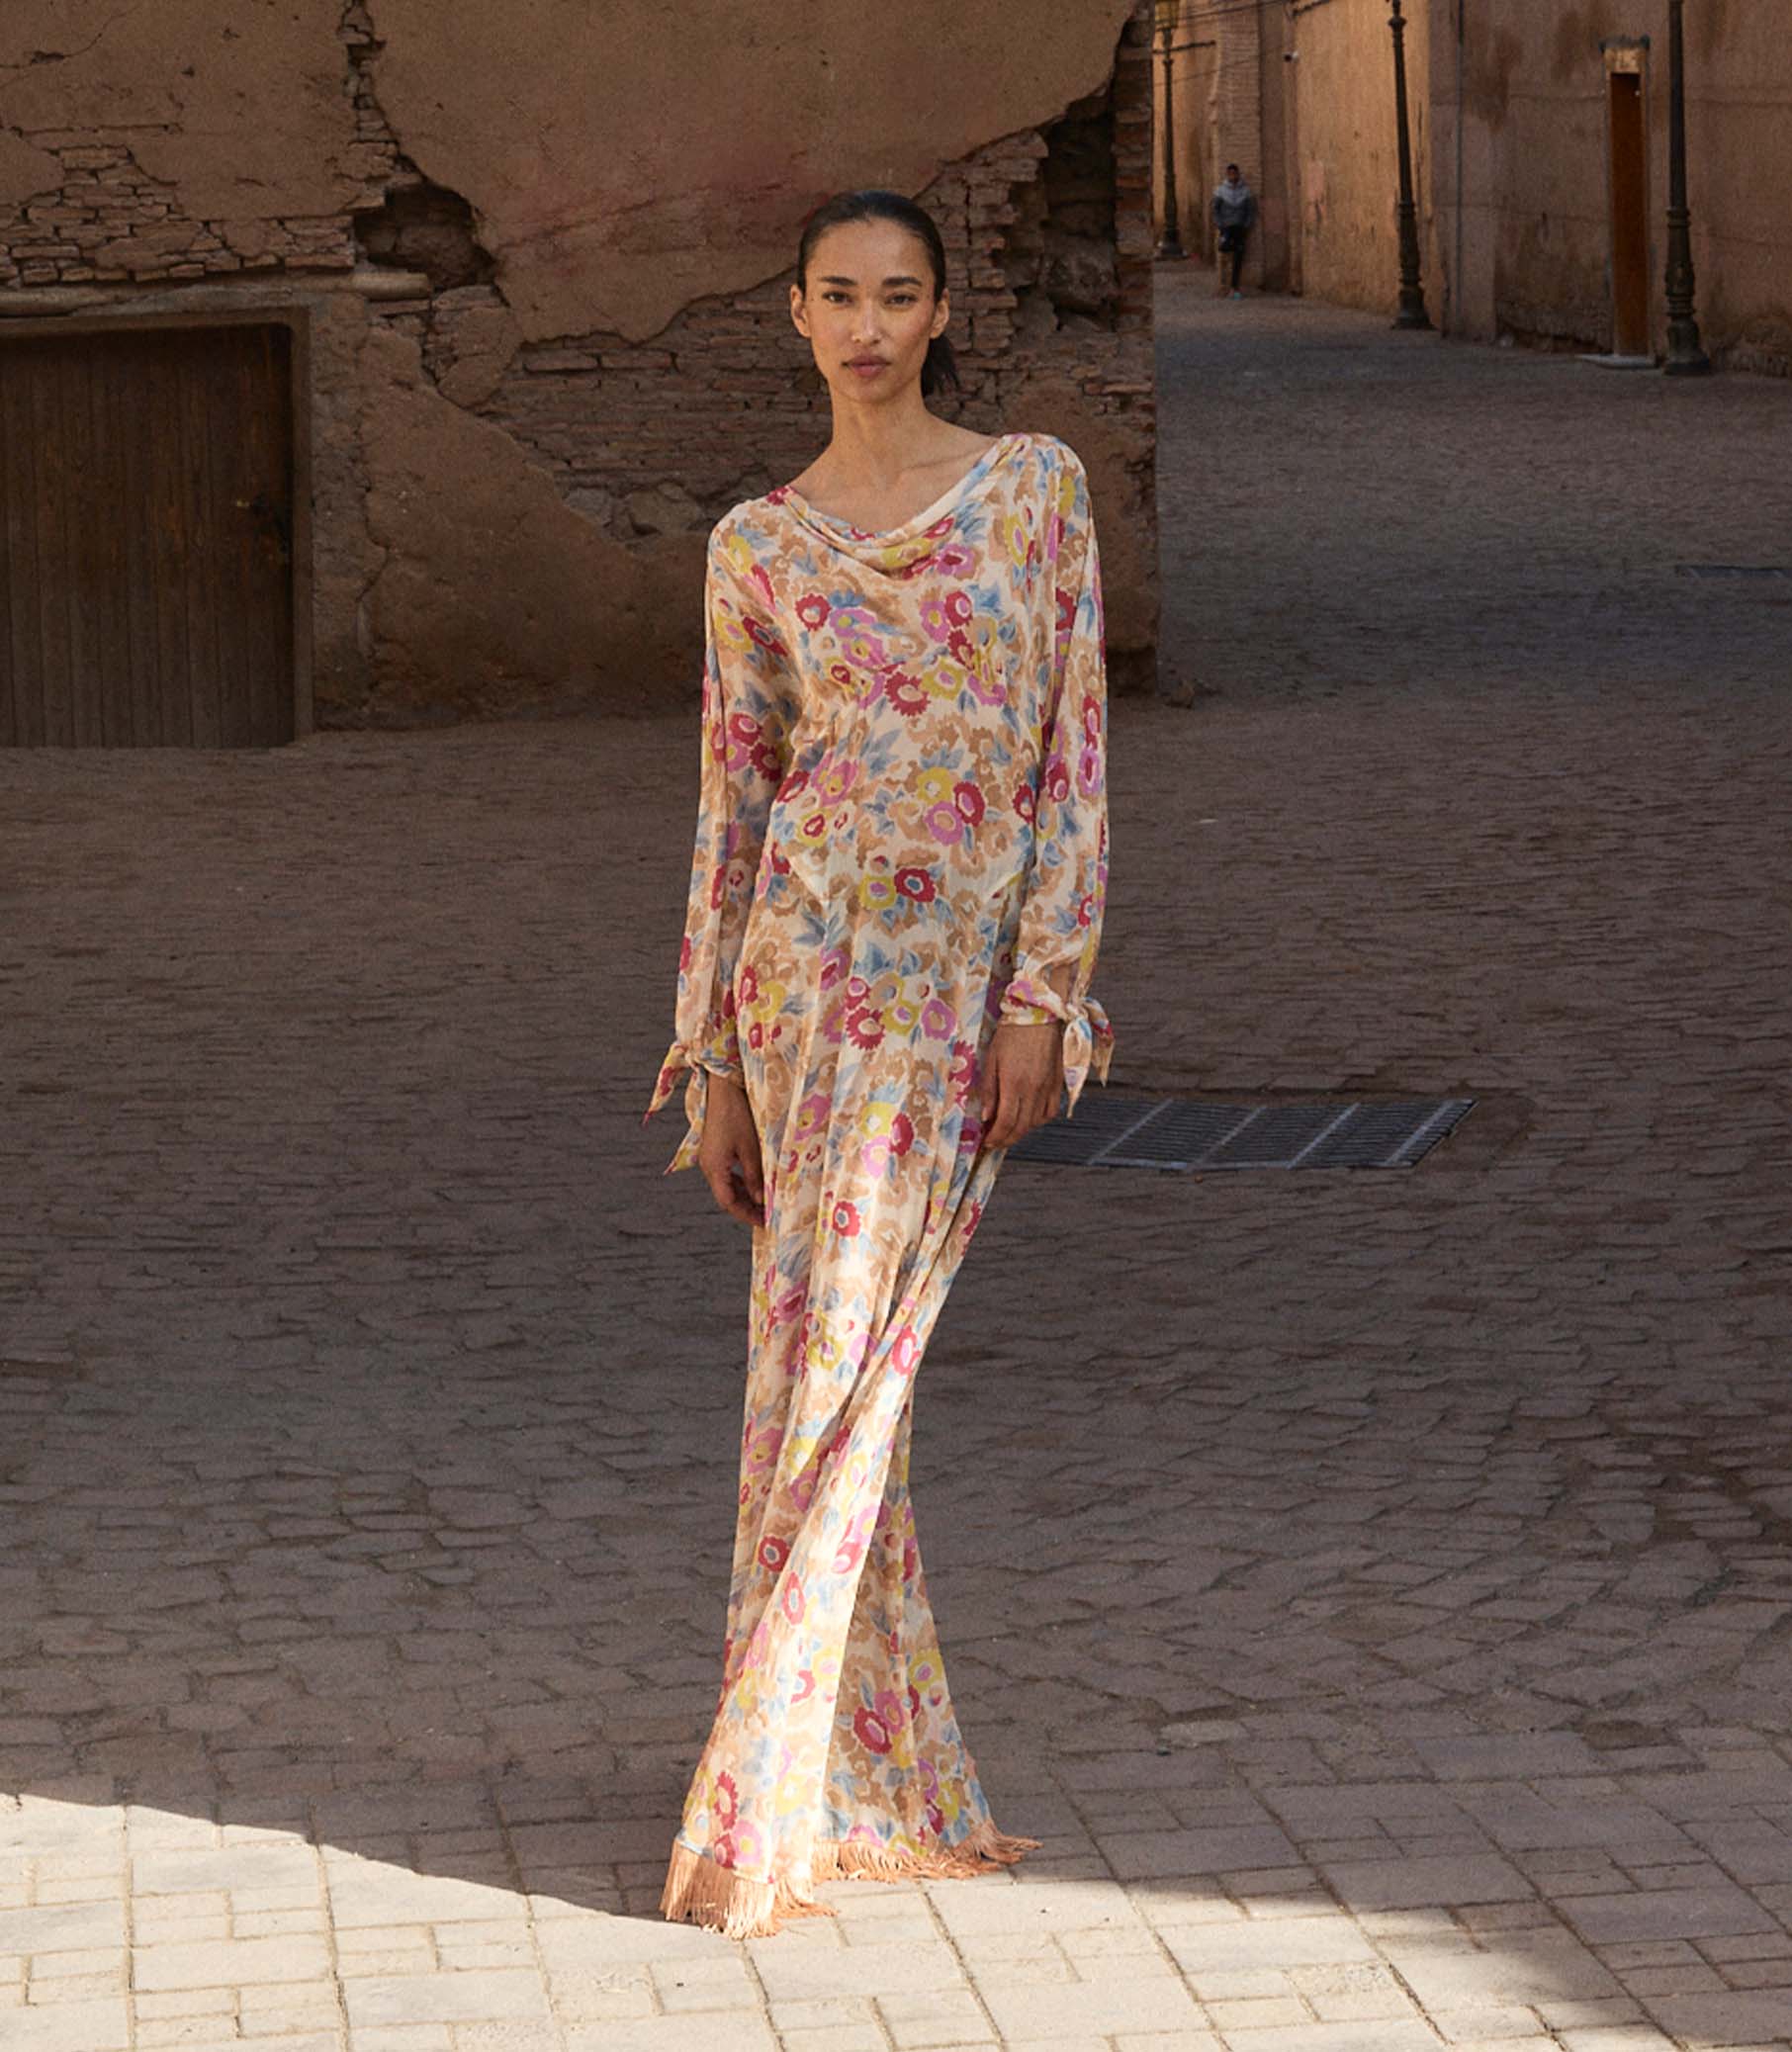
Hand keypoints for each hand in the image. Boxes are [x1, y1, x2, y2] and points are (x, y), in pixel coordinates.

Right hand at [697, 1074, 764, 1226]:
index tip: (765, 1223)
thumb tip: (762, 1200)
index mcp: (714, 1167)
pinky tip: (756, 1185)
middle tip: (768, 1218)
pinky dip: (742, 1183)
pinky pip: (728, 1174)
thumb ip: (756, 1176)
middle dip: (747, 1209)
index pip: (729, 1202)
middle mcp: (709, 1166)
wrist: (722, 1087)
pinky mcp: (716, 1149)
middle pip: (727, 1196)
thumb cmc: (737, 1114)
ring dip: (745, 1196)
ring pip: (727, 1186)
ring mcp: (711, 1158)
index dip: (747, 1215)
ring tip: (765, 1205)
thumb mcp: (751, 1147)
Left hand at [978, 1020, 1064, 1150]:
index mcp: (1014, 1083)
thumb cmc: (1012, 1033)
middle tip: (995, 1143)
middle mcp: (1033, 1089)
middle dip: (1006, 1140)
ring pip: (1036, 1123)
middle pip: (1021, 1127)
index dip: (995, 1137)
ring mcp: (1048, 1088)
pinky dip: (1038, 1121)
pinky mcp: (1058, 1083)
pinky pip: (1050, 1112)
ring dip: (1021, 1132)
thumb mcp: (991, 1059)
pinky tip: (1028, 1118)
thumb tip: (987, 1116)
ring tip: (1008, 1131)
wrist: (1040, 1014)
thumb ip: (989, 1089)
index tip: (986, 1141)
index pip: (1005, 1122)